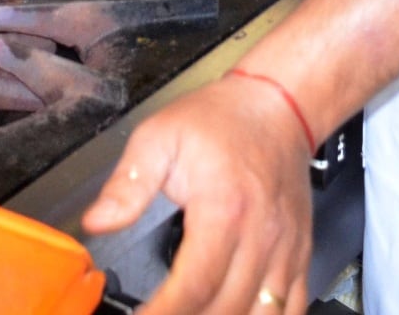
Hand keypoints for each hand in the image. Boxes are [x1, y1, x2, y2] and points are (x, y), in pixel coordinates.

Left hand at [82, 76, 314, 314]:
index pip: (195, 284)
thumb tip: (98, 222)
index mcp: (223, 209)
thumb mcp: (159, 137)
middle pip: (227, 309)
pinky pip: (294, 307)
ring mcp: (286, 250)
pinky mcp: (300, 254)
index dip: (165, 313)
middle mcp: (260, 236)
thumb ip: (127, 185)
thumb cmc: (220, 120)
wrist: (277, 105)